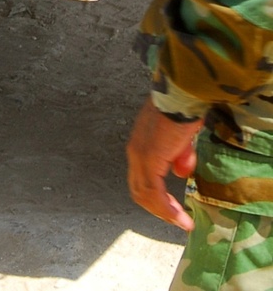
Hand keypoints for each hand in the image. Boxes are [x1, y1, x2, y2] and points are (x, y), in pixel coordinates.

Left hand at [126, 98, 200, 230]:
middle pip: (139, 190)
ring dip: (165, 212)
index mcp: (140, 144)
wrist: (182, 94)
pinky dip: (167, 209)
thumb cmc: (184, 110)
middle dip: (159, 209)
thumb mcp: (181, 137)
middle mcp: (134, 150)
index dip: (157, 197)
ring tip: (182, 222)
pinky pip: (154, 191)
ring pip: (145, 194)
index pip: (142, 178)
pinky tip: (179, 218)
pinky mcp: (149, 158)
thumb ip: (177, 154)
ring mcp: (139, 154)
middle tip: (178, 220)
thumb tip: (178, 172)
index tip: (174, 211)